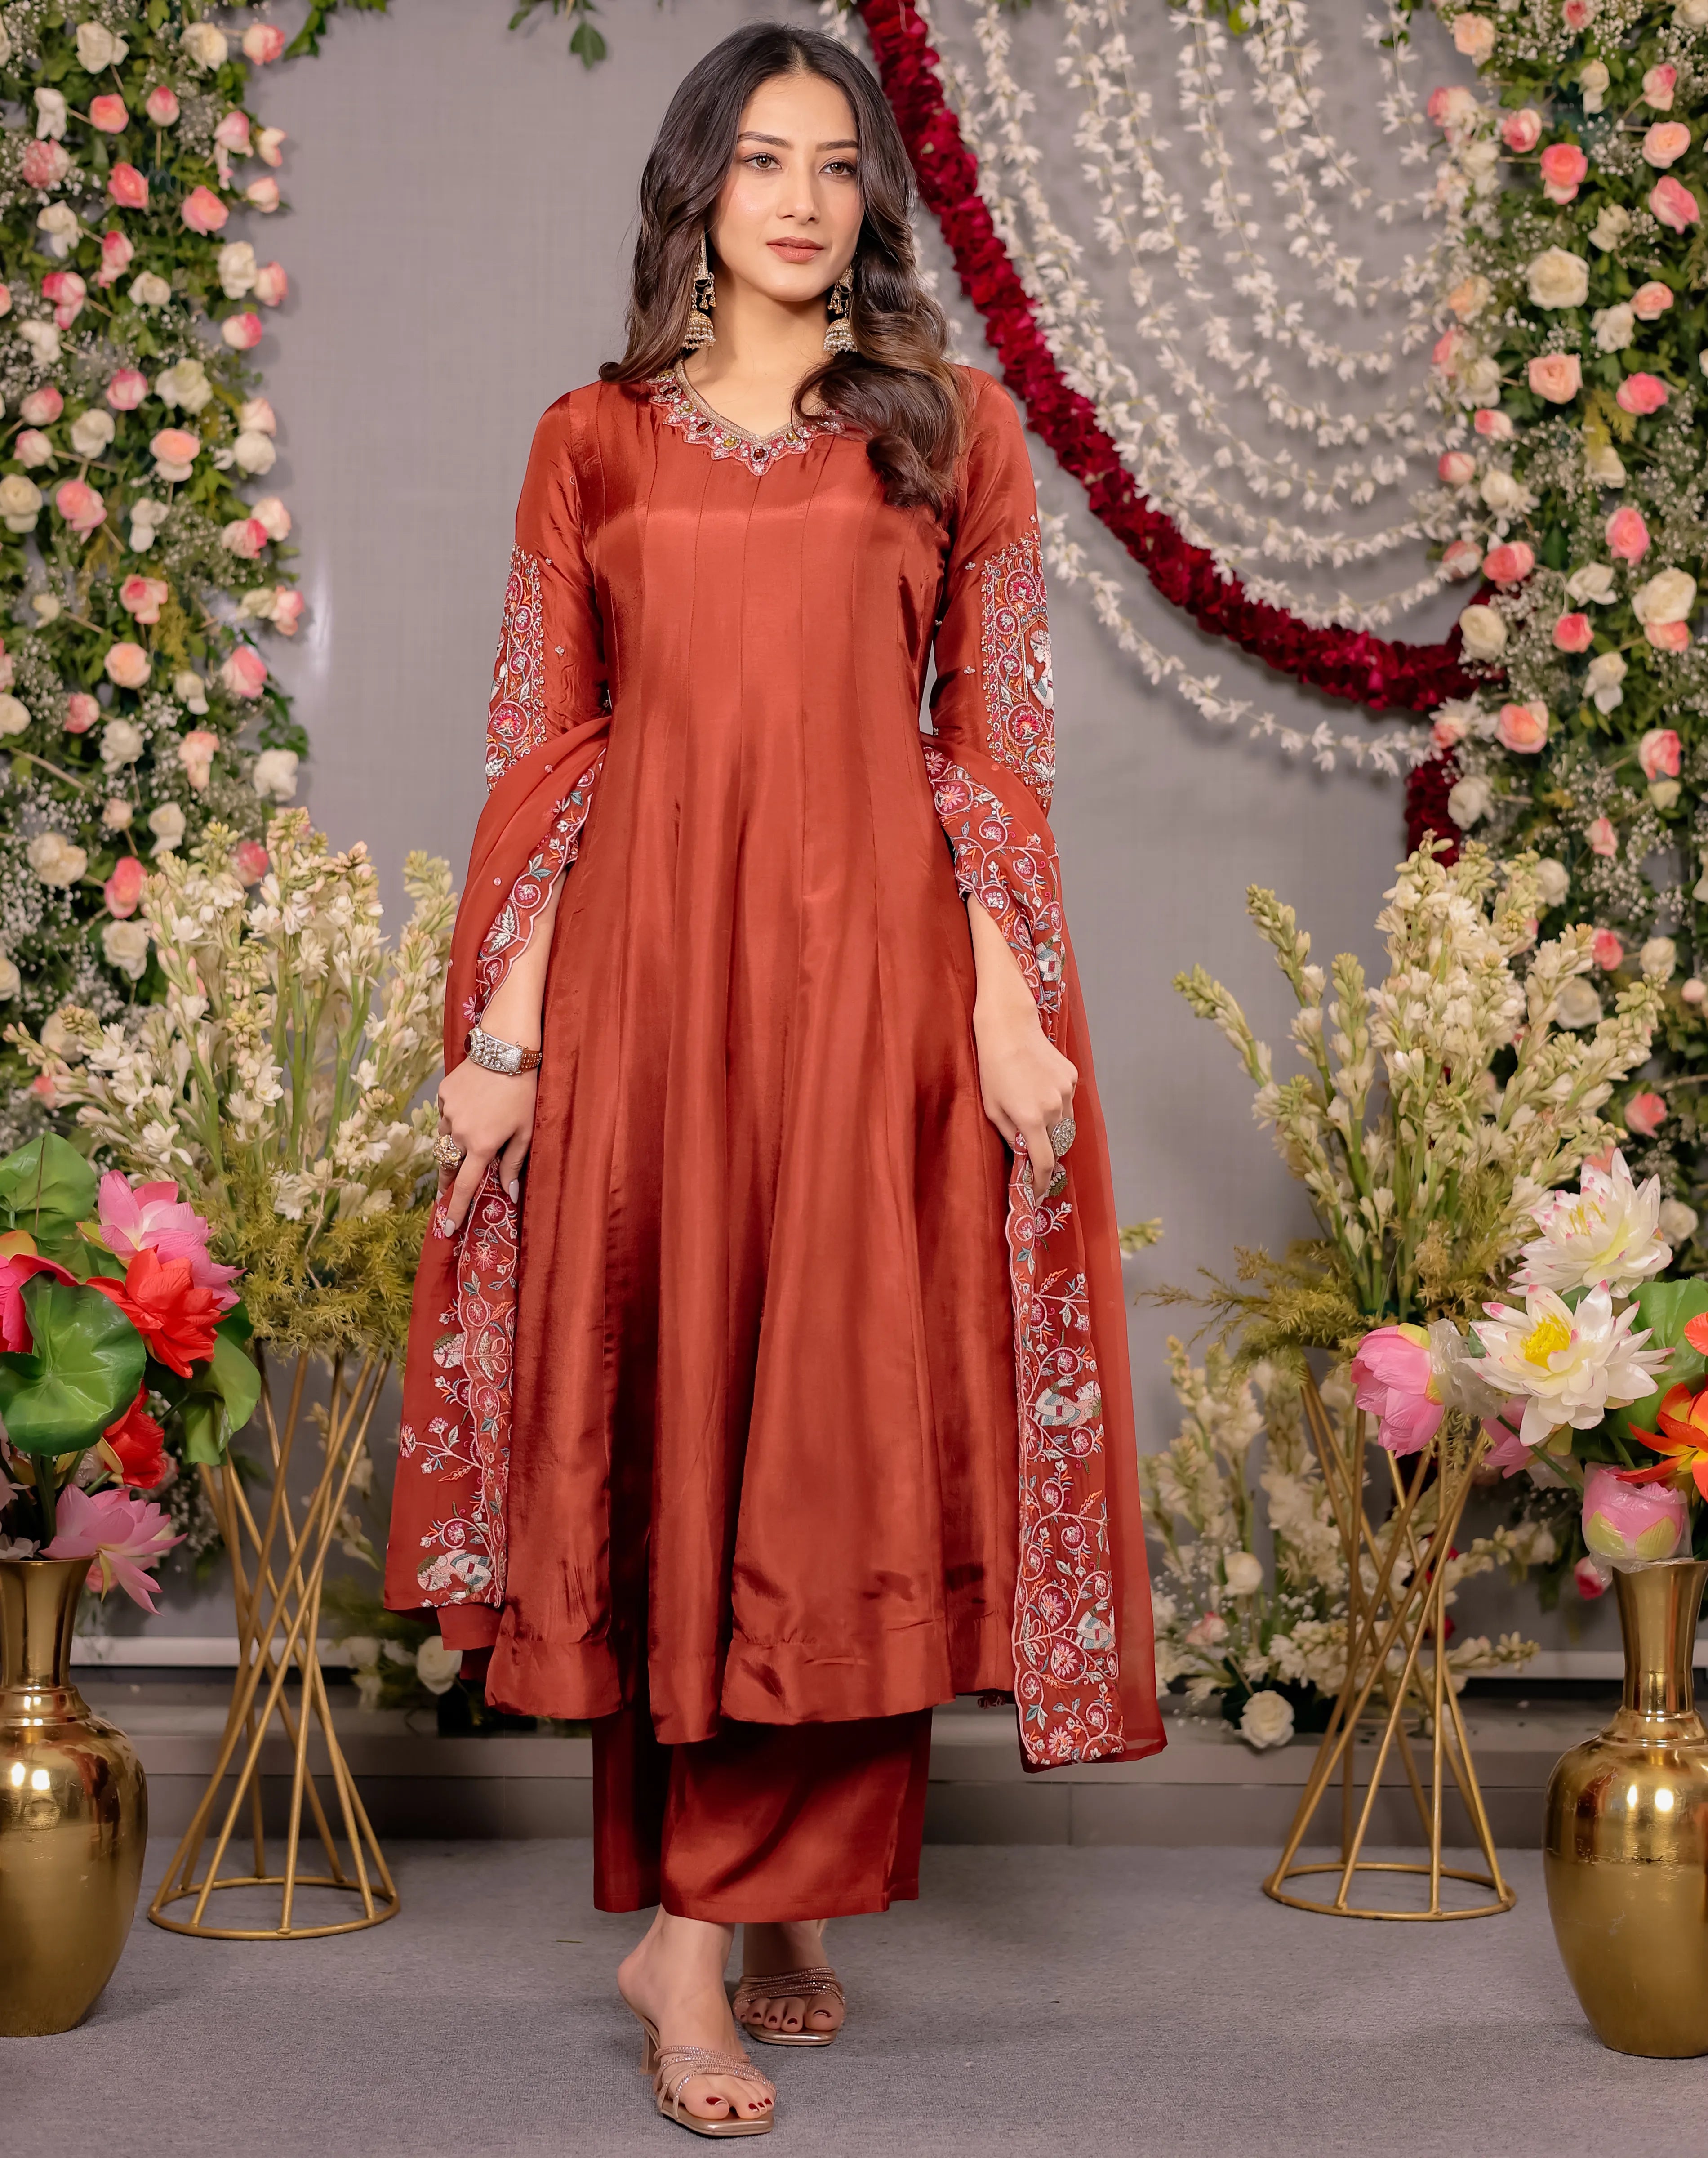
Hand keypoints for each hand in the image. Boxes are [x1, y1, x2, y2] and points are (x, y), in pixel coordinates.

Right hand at [435, 1057, 538, 1234]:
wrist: (506, 1049)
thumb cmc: (523, 1093)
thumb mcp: (526, 1131)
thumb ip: (514, 1163)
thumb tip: (508, 1195)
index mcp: (482, 1146)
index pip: (463, 1186)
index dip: (454, 1209)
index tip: (446, 1228)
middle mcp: (460, 1133)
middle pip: (446, 1166)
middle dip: (446, 1182)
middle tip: (445, 1194)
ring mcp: (447, 1112)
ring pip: (445, 1140)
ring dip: (453, 1147)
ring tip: (468, 1140)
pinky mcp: (443, 1094)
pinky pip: (445, 1115)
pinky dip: (456, 1118)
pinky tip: (471, 1107)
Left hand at [972, 974, 1076, 1187]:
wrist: (1009, 1028)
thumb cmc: (992, 1069)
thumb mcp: (993, 1109)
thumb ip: (1012, 1137)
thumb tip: (1025, 1158)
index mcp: (1031, 1118)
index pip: (1043, 1162)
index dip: (1040, 1182)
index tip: (1036, 1193)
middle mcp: (1054, 1108)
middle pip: (1058, 1146)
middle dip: (1047, 1156)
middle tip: (1035, 1159)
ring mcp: (1066, 1092)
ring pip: (1066, 1126)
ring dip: (1054, 1133)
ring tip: (1037, 1123)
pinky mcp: (1072, 1078)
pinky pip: (1068, 1104)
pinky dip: (1058, 1108)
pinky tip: (1041, 1093)